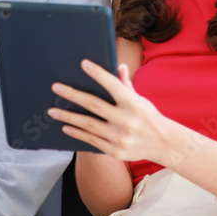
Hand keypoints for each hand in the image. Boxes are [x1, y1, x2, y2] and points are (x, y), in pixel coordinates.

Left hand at [48, 60, 171, 163]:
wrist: (164, 144)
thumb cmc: (149, 117)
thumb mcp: (140, 100)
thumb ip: (126, 85)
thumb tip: (118, 66)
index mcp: (134, 104)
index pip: (113, 86)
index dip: (98, 74)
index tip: (83, 64)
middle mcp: (127, 121)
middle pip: (94, 105)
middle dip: (73, 95)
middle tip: (56, 88)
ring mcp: (121, 138)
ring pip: (89, 125)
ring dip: (68, 117)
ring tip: (52, 110)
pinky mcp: (116, 151)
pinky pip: (92, 141)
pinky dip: (77, 133)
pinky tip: (65, 127)